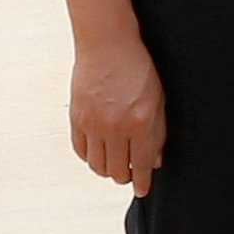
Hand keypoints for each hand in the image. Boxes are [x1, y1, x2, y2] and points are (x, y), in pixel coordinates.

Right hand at [67, 29, 167, 190]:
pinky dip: (90, 156)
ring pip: (97, 165)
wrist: (107, 44)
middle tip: (128, 172)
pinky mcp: (77, 117)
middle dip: (124, 177)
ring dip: (106, 169)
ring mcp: (93, 123)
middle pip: (116, 171)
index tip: (141, 190)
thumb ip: (157, 132)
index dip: (141, 182)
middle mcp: (115, 126)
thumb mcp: (157, 98)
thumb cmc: (136, 67)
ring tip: (113, 163)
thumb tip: (153, 161)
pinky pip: (81, 151)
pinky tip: (99, 151)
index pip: (140, 164)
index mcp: (139, 121)